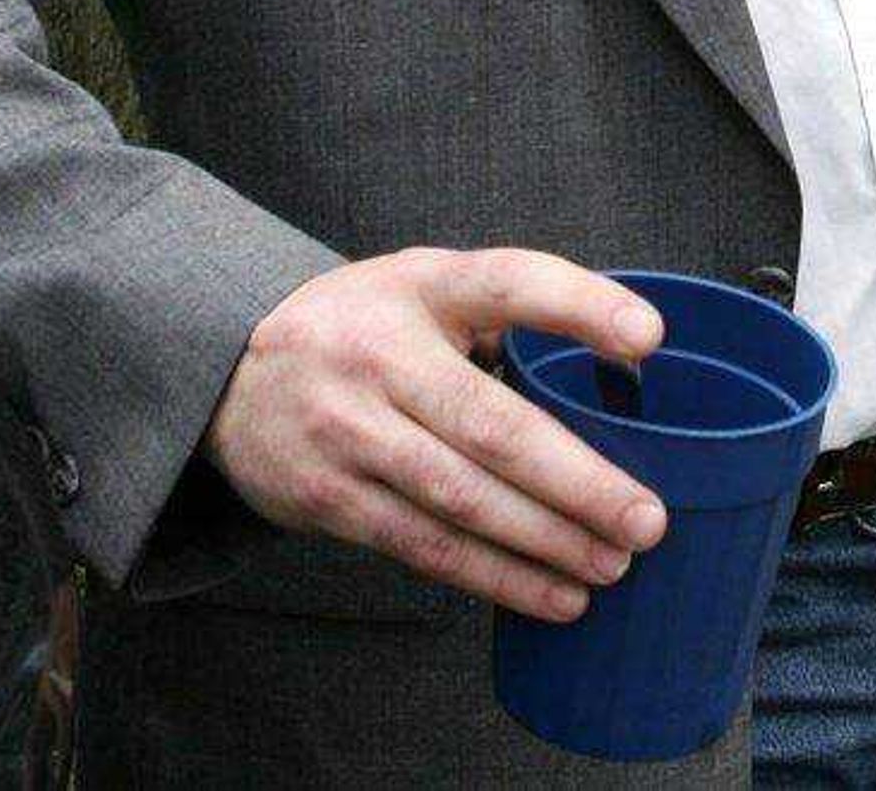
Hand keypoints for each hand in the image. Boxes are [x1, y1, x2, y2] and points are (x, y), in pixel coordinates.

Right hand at [201, 246, 673, 621]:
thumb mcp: (423, 286)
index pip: (507, 281)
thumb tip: (630, 369)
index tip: (650, 338)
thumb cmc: (362, 327)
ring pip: (461, 500)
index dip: (580, 305)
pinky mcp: (330, 499)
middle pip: (492, 426)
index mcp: (419, 287)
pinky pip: (427, 546)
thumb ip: (507, 311)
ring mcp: (349, 431)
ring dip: (545, 543)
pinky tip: (554, 595)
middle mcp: (379, 356)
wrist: (225, 374)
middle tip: (646, 520)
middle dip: (578, 482)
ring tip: (611, 565)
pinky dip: (497, 577)